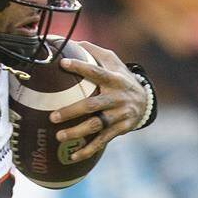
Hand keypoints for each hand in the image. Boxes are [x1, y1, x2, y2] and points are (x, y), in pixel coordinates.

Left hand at [50, 41, 147, 161]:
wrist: (145, 101)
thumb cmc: (120, 79)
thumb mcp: (114, 62)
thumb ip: (95, 52)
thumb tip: (73, 41)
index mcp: (114, 79)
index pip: (95, 72)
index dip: (80, 67)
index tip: (62, 64)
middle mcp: (117, 97)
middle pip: (92, 105)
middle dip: (72, 111)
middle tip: (52, 116)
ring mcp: (120, 115)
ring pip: (96, 125)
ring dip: (77, 132)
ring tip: (59, 136)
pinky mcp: (120, 129)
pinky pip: (102, 141)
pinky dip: (87, 150)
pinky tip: (72, 156)